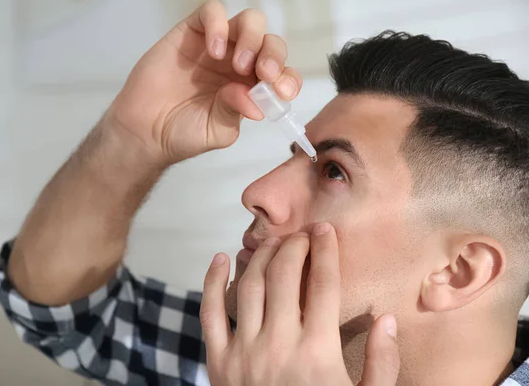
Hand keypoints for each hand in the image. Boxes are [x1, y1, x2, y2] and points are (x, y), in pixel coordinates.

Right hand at [107, 0, 302, 165]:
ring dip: (252, 38)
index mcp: (251, 88)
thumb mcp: (217, 131)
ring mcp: (218, 46)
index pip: (282, 75)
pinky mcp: (192, 32)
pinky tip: (214, 50)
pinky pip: (213, 12)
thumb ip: (236, 112)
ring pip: (250, 22)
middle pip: (271, 44)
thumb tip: (255, 100)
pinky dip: (218, 24)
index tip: (283, 91)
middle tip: (263, 74)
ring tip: (238, 63)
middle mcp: (239, 64)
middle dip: (274, 56)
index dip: (288, 79)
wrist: (144, 131)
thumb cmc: (182, 133)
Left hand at [200, 223, 399, 384]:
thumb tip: (386, 319)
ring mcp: (243, 352)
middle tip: (302, 235)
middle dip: (295, 246)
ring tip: (274, 243)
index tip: (326, 230)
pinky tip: (221, 258)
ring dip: (262, 257)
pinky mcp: (217, 362)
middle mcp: (278, 344)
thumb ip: (381, 365)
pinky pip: (209, 313)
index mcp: (318, 353)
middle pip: (285, 276)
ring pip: (250, 286)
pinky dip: (212, 282)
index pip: (323, 285)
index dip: (325, 251)